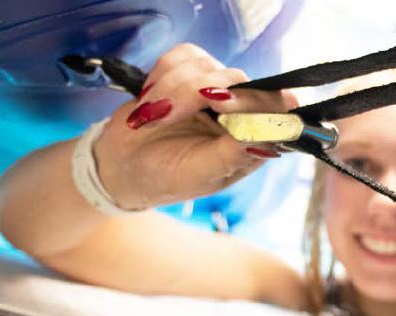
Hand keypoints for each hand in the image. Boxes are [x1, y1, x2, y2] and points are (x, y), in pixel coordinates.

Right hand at [93, 43, 297, 208]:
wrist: (121, 167)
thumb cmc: (166, 178)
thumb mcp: (200, 175)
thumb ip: (233, 154)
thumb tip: (266, 136)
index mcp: (252, 140)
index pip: (273, 107)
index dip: (252, 99)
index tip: (220, 103)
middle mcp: (239, 111)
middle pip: (236, 79)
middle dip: (195, 93)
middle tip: (166, 114)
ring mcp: (215, 89)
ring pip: (205, 64)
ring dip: (170, 89)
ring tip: (151, 118)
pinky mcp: (190, 73)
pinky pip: (183, 56)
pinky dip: (161, 75)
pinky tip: (149, 101)